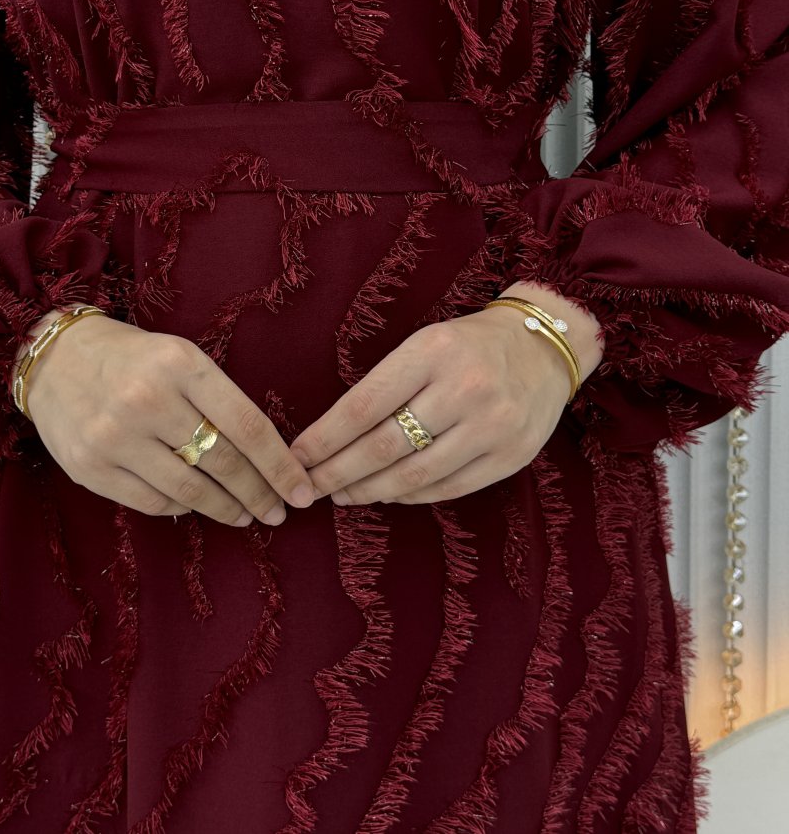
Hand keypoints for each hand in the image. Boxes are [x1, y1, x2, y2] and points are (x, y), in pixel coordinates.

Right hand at [22, 313, 314, 526]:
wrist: (53, 359)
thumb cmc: (131, 358)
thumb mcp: (178, 358)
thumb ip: (216, 399)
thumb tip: (266, 457)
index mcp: (180, 364)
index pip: (246, 424)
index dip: (280, 465)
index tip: (303, 491)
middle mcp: (148, 400)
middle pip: (223, 462)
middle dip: (259, 494)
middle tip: (278, 511)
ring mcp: (115, 437)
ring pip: (190, 491)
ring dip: (226, 509)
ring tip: (245, 514)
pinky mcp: (90, 467)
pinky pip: (152, 503)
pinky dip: (182, 509)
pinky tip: (196, 506)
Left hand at [287, 307, 577, 505]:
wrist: (543, 347)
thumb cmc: (469, 345)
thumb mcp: (426, 344)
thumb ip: (387, 384)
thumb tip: (331, 435)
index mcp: (433, 351)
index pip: (364, 405)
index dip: (324, 438)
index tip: (296, 457)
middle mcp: (464, 389)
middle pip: (384, 445)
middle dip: (337, 472)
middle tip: (308, 487)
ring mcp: (491, 426)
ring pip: (413, 475)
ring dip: (369, 490)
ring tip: (341, 494)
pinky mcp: (511, 456)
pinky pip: (447, 488)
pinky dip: (409, 496)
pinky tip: (386, 494)